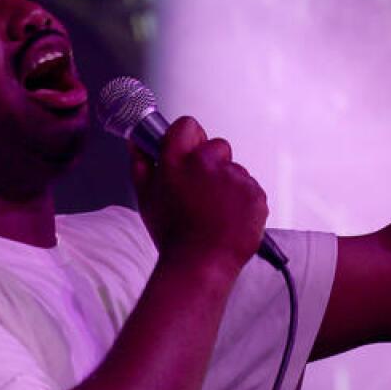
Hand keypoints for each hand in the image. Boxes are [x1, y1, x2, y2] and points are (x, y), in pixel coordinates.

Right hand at [129, 116, 267, 270]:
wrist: (201, 264)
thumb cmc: (173, 235)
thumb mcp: (146, 197)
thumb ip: (141, 163)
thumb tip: (136, 142)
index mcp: (178, 160)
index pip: (188, 125)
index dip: (189, 138)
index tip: (188, 152)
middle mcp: (207, 163)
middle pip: (217, 145)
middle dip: (212, 162)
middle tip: (202, 190)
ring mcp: (234, 177)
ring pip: (235, 169)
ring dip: (228, 184)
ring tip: (215, 211)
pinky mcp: (254, 193)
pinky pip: (250, 188)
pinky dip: (243, 201)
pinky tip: (229, 218)